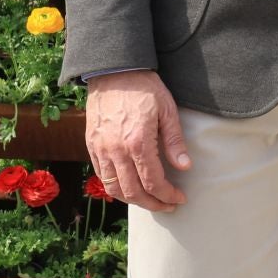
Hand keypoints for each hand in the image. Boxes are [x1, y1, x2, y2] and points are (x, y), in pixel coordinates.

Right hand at [86, 70, 190, 212]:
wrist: (114, 71)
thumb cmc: (144, 88)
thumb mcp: (167, 110)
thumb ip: (175, 141)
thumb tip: (185, 167)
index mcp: (138, 142)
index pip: (153, 182)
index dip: (167, 195)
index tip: (179, 198)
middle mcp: (116, 150)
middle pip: (133, 192)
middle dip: (152, 204)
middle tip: (168, 205)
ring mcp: (101, 149)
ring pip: (114, 188)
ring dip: (133, 200)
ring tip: (150, 201)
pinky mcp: (92, 145)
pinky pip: (102, 175)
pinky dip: (116, 188)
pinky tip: (129, 188)